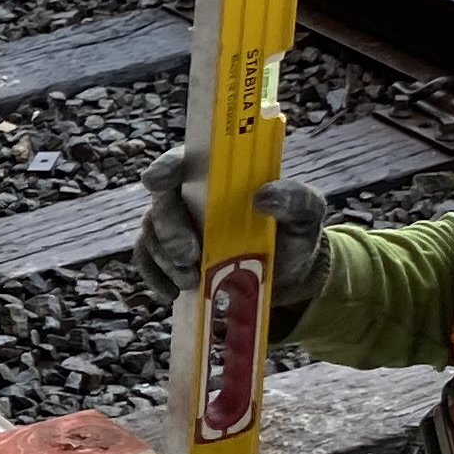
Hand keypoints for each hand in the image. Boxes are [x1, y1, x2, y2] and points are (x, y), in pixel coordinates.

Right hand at [132, 147, 329, 311]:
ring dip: (167, 261)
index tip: (156, 181)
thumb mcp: (306, 212)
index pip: (183, 161)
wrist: (286, 275)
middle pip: (161, 204)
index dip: (165, 168)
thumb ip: (295, 198)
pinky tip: (174, 292)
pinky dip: (156, 279)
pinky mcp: (168, 256)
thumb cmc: (293, 232)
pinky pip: (147, 263)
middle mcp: (188, 196)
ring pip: (151, 236)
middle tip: (190, 256)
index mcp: (217, 175)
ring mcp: (174, 227)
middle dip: (169, 231)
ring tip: (193, 281)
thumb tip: (263, 197)